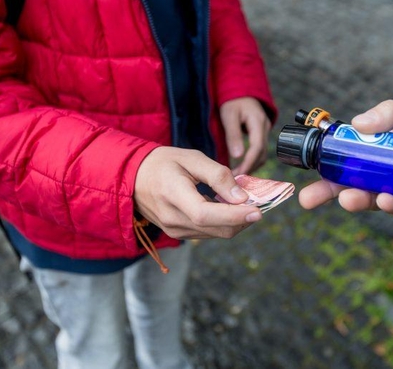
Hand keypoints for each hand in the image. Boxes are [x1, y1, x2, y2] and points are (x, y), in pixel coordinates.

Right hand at [134, 147, 261, 238]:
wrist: (134, 177)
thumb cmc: (164, 163)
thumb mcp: (192, 158)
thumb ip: (218, 176)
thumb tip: (242, 198)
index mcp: (172, 194)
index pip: (206, 214)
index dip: (234, 215)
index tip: (258, 211)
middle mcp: (172, 219)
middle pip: (216, 229)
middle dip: (242, 219)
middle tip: (258, 202)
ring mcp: (174, 230)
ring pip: (215, 234)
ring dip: (235, 221)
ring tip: (243, 202)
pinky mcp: (178, 234)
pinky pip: (208, 233)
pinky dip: (223, 223)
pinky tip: (227, 207)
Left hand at [220, 97, 271, 174]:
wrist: (241, 90)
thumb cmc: (233, 101)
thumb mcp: (229, 116)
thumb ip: (233, 135)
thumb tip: (237, 156)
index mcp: (258, 122)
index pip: (257, 148)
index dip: (248, 163)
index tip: (238, 175)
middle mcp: (265, 128)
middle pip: (262, 154)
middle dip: (250, 168)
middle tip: (236, 180)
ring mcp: (265, 131)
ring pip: (262, 154)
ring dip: (252, 166)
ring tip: (237, 176)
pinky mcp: (262, 134)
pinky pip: (259, 150)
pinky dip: (252, 160)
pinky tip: (242, 166)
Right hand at [298, 100, 392, 221]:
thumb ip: (389, 115)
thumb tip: (356, 124)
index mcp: (384, 148)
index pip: (350, 157)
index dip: (330, 162)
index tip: (311, 165)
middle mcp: (390, 171)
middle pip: (353, 183)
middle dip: (329, 191)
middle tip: (307, 198)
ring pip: (372, 199)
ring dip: (356, 200)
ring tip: (346, 199)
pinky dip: (391, 206)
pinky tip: (386, 200)